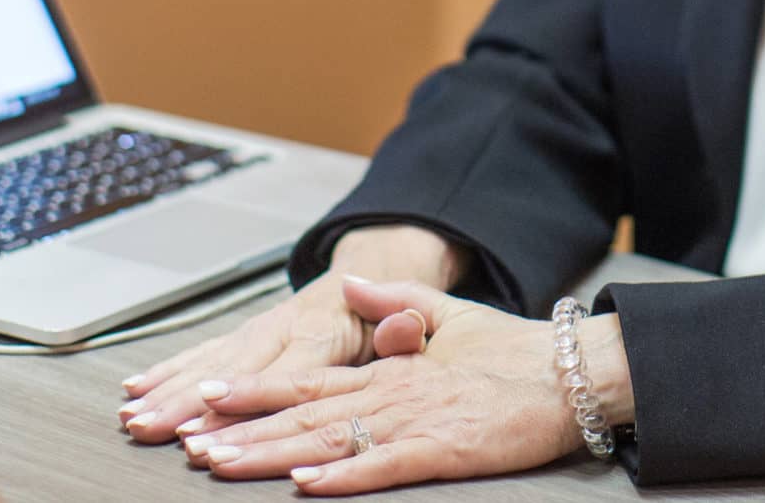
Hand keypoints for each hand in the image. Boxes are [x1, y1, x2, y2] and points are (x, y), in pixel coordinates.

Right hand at [116, 227, 454, 447]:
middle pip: (231, 371)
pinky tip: (135, 388)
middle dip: (187, 402)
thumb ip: (405, 328)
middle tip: (152, 428)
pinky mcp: (244, 336)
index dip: (243, 399)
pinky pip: (200, 354)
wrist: (370, 276)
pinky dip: (165, 371)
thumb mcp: (411, 318)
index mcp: (324, 329)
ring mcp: (258, 331)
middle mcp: (282, 328)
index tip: (207, 423)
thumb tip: (405, 326)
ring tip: (133, 417)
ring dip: (167, 391)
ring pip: (206, 363)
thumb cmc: (387, 315)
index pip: (280, 373)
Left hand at [185, 279, 626, 493]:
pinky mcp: (447, 450)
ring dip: (272, 455)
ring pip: (331, 440)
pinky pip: (387, 464)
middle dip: (242, 431)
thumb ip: (395, 301)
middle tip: (191, 443)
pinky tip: (310, 484)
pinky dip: (345, 475)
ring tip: (224, 463)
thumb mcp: (447, 317)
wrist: (573, 370)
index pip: (308, 380)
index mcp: (390, 368)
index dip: (255, 390)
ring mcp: (417, 422)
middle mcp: (393, 393)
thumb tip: (352, 281)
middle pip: (304, 415)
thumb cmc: (512, 353)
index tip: (209, 397)